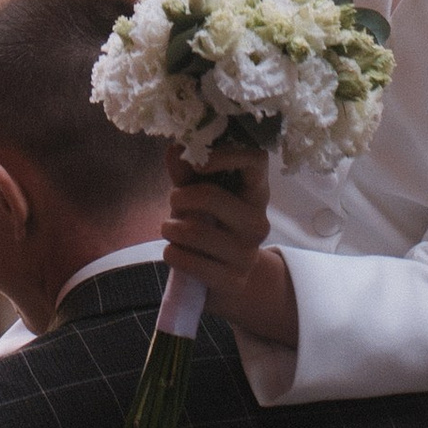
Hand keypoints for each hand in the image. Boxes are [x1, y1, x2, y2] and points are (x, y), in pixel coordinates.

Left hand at [161, 153, 299, 347]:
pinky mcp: (233, 281)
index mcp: (256, 191)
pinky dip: (171, 254)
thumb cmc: (211, 223)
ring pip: (194, 231)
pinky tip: (174, 252)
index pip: (255, 159)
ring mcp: (248, 253)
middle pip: (211, 197)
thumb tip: (176, 147)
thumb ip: (187, 171)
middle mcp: (259, 221)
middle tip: (174, 202)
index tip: (198, 163)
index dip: (224, 155)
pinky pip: (188, 261)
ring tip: (170, 229)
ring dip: (169, 228)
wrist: (227, 275)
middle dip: (179, 197)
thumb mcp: (199, 193)